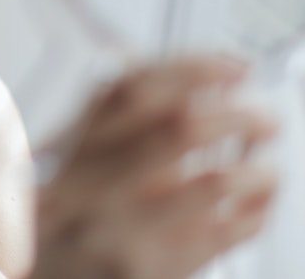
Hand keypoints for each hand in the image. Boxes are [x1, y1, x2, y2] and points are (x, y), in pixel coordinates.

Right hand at [29, 53, 280, 278]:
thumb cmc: (56, 234)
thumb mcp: (60, 174)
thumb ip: (103, 133)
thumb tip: (186, 91)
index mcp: (67, 150)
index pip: (129, 87)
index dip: (190, 68)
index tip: (233, 67)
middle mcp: (87, 183)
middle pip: (176, 125)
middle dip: (237, 115)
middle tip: (264, 118)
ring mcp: (118, 231)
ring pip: (212, 182)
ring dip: (257, 171)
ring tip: (268, 169)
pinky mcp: (148, 274)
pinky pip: (225, 235)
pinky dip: (257, 214)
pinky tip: (258, 206)